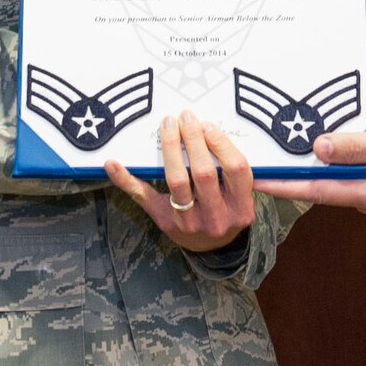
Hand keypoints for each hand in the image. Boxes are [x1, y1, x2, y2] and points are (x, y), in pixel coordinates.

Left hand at [105, 111, 254, 251]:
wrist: (209, 248)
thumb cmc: (226, 212)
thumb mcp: (241, 199)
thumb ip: (242, 175)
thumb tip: (253, 146)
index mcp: (241, 209)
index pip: (236, 170)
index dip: (222, 144)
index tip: (208, 125)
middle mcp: (216, 218)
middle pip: (204, 172)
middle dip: (193, 139)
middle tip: (185, 117)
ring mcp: (189, 222)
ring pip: (177, 181)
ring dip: (170, 148)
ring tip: (169, 126)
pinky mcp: (164, 221)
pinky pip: (143, 197)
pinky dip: (125, 179)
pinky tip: (113, 164)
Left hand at [254, 118, 365, 211]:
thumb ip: (357, 147)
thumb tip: (319, 148)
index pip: (316, 190)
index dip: (284, 186)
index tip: (257, 181)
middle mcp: (364, 195)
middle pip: (317, 186)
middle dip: (287, 178)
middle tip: (257, 166)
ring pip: (329, 177)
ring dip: (304, 168)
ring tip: (274, 156)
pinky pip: (343, 168)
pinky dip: (325, 159)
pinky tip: (310, 147)